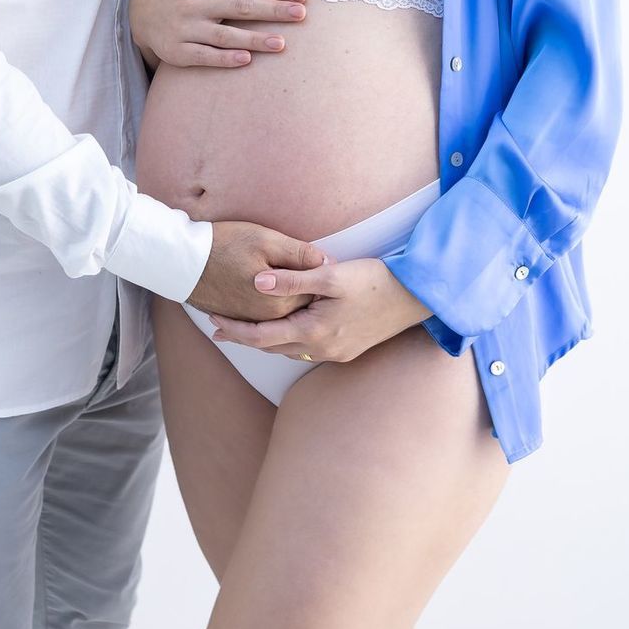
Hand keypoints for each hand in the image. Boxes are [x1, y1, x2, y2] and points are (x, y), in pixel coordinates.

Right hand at [129, 0, 306, 71]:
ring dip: (255, 39)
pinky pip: (204, 56)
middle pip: (240, 6)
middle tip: (301, 15)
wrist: (138, 12)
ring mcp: (185, 27)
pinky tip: (246, 60)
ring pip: (224, 34)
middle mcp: (194, 1)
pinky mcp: (176, 51)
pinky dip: (224, 57)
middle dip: (273, 10)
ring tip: (282, 43)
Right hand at [186, 221, 330, 320]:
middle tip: (317, 273)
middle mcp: (268, 318)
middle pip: (301, 307)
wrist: (182, 259)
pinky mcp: (238, 317)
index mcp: (281, 301)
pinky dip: (271, 307)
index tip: (326, 264)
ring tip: (294, 281)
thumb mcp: (266, 239)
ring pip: (282, 313)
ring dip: (291, 301)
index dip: (322, 278)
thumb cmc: (224, 244)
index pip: (315, 294)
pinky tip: (273, 293)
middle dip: (310, 293)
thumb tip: (329, 263)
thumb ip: (300, 254)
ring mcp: (252, 320)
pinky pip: (263, 317)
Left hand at [207, 257, 432, 361]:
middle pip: (272, 347)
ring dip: (266, 341)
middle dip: (244, 337)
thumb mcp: (329, 275)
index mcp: (314, 332)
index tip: (213, 322)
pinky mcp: (348, 349)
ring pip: (290, 351)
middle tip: (218, 329)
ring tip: (246, 329)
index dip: (235, 329)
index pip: (262, 336)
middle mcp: (322, 349)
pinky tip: (284, 331)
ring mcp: (336, 353)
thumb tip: (255, 282)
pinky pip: (307, 350)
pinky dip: (288, 341)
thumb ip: (291, 280)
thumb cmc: (374, 280)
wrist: (416, 297)